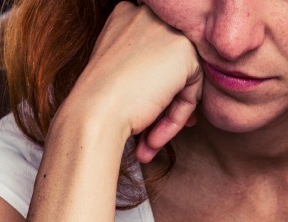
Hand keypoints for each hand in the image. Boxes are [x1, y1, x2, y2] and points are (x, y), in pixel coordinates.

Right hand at [67, 2, 202, 161]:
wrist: (94, 114)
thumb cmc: (100, 101)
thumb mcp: (119, 72)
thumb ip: (146, 69)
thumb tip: (177, 89)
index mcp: (126, 14)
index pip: (155, 53)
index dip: (153, 86)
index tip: (144, 113)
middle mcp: (147, 15)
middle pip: (171, 66)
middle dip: (165, 104)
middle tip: (151, 135)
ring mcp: (167, 29)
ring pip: (183, 80)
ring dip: (169, 116)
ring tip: (149, 141)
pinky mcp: (185, 51)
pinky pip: (193, 90)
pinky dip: (177, 117)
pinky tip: (154, 135)